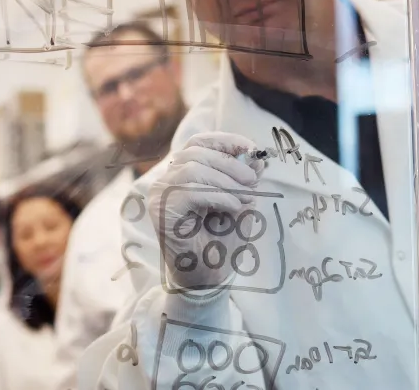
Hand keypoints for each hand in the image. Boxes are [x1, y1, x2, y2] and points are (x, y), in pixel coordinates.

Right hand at [147, 132, 265, 291]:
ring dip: (226, 182)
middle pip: (196, 153)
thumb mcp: (241, 204)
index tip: (251, 148)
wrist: (207, 278)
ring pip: (192, 169)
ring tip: (245, 198)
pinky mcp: (160, 210)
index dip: (225, 140)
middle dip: (230, 163)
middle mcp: (167, 180)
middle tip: (254, 180)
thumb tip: (258, 157)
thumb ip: (246, 180)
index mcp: (183, 174)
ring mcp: (160, 194)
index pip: (198, 142)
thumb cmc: (221, 243)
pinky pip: (189, 191)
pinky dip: (217, 196)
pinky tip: (233, 207)